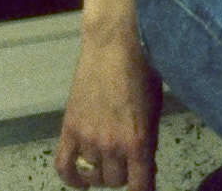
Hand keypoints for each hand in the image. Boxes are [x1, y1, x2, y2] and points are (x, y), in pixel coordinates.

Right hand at [55, 29, 157, 190]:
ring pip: (94, 174)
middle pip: (115, 181)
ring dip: (103, 171)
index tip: (144, 188)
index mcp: (139, 140)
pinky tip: (81, 180)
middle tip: (130, 162)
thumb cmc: (144, 70)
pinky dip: (72, 179)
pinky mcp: (69, 129)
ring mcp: (88, 139)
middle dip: (125, 175)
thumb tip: (146, 164)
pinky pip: (64, 167)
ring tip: (111, 160)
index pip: (140, 185)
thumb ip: (150, 139)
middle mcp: (112, 145)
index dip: (143, 190)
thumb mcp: (156, 108)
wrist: (116, 46)